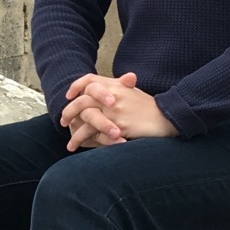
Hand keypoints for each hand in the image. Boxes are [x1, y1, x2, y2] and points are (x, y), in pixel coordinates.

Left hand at [60, 71, 177, 150]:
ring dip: (75, 133)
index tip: (69, 96)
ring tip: (70, 144)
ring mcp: (114, 111)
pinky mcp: (118, 126)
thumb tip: (103, 93)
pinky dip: (87, 142)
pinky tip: (83, 149)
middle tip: (63, 121)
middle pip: (82, 101)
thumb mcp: (133, 92)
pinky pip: (96, 134)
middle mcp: (112, 96)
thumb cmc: (150, 107)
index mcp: (115, 85)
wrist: (166, 117)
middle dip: (69, 112)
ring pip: (86, 120)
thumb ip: (118, 89)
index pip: (89, 80)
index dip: (76, 86)